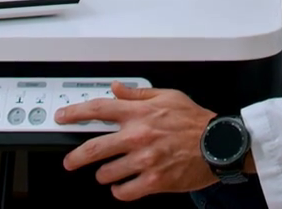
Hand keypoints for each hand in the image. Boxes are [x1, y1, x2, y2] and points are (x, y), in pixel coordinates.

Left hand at [58, 83, 218, 198]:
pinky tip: (123, 186)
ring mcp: (144, 160)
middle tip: (70, 161)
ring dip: (104, 174)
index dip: (74, 113)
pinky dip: (120, 191)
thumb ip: (138, 94)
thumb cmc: (195, 121)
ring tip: (109, 173)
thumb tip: (117, 88)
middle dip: (75, 157)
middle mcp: (138, 136)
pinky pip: (124, 192)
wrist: (218, 144)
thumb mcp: (168, 96)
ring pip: (106, 173)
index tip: (63, 117)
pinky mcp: (153, 181)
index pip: (98, 109)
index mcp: (139, 113)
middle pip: (93, 147)